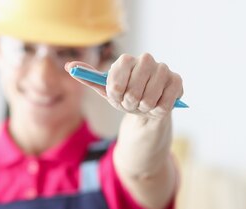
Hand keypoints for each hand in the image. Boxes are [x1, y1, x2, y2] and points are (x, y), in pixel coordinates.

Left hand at [66, 53, 183, 118]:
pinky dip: (158, 110)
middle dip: (130, 102)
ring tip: (144, 105)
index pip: (119, 73)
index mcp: (127, 60)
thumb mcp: (106, 90)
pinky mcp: (177, 82)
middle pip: (135, 87)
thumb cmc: (125, 97)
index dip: (117, 91)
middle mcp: (146, 60)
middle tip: (131, 103)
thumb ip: (89, 77)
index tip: (117, 97)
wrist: (145, 111)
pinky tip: (156, 107)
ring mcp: (164, 70)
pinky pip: (165, 102)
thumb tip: (69, 65)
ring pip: (151, 96)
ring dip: (144, 107)